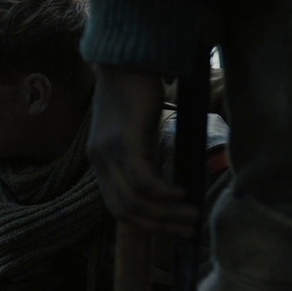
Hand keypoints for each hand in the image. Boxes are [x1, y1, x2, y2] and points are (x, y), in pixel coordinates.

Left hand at [88, 65, 197, 237]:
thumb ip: (143, 158)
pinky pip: (142, 179)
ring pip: (134, 200)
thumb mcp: (137, 134)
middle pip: (124, 210)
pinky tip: (181, 193)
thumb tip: (161, 186)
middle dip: (158, 226)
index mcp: (100, 162)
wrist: (126, 60)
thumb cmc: (135, 93)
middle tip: (187, 231)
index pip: (116, 207)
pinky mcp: (125, 140)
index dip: (145, 223)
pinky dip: (162, 193)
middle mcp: (99, 161)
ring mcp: (109, 152)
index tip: (171, 229)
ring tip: (192, 215)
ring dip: (166, 213)